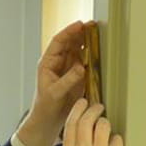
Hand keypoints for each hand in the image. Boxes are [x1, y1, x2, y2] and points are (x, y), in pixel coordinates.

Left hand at [17, 21, 86, 145]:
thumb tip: (81, 67)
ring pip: (78, 50)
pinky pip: (85, 61)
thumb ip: (68, 79)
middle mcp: (57, 63)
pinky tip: (99, 51)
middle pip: (70, 42)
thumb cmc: (45, 106)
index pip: (58, 42)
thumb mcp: (55, 93)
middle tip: (93, 25)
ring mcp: (68, 68)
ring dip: (87, 42)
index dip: (69, 32)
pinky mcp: (76, 76)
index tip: (80, 25)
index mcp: (47, 63)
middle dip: (81, 33)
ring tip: (98, 35)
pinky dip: (92, 56)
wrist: (49, 120)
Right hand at [62, 99, 123, 145]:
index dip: (78, 108)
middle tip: (99, 108)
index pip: (71, 122)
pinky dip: (116, 141)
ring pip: (103, 125)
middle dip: (94, 109)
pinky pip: (117, 139)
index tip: (83, 103)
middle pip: (87, 119)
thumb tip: (81, 126)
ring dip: (106, 123)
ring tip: (107, 129)